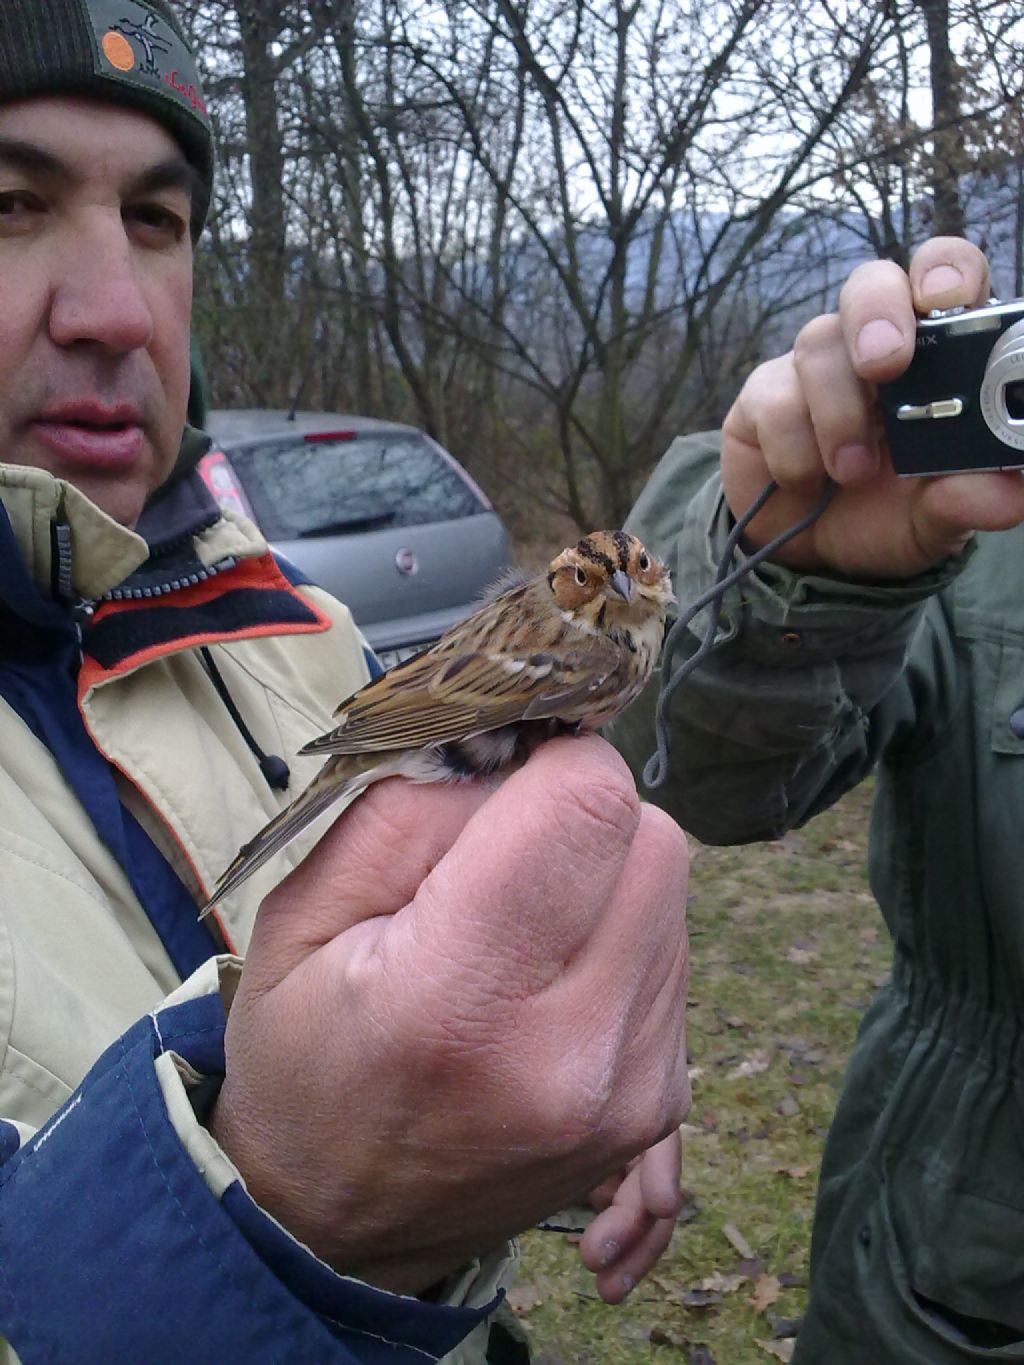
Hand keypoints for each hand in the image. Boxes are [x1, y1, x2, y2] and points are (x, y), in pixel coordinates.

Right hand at [210, 735, 689, 1295]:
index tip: (508, 781)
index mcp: (460, 998)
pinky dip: (622, 935)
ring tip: (518, 932)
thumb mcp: (304, 914)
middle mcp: (573, 1052)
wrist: (340, 1223)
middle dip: (586, 815)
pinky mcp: (660, 1101)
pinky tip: (550, 978)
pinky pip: (673, 953)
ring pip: (673, 891)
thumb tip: (519, 744)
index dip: (556, 761)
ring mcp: (632, 1087)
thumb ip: (412, 807)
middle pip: (655, 839)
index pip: (590, 807)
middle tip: (506, 855)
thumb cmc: (308, 1056)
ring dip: (606, 878)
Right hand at [721, 236, 1023, 578]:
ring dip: (837, 415)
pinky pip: (774, 401)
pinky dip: (794, 450)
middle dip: (876, 315)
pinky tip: (806, 482)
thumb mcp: (936, 520)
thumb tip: (1011, 495)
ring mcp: (814, 367)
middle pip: (871, 282)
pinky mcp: (763, 396)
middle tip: (884, 368)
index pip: (943, 278)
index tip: (947, 302)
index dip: (945, 273)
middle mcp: (872, 347)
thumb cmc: (886, 517)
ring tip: (850, 473)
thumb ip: (970, 501)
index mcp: (933, 357)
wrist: (811, 555)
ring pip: (818, 344)